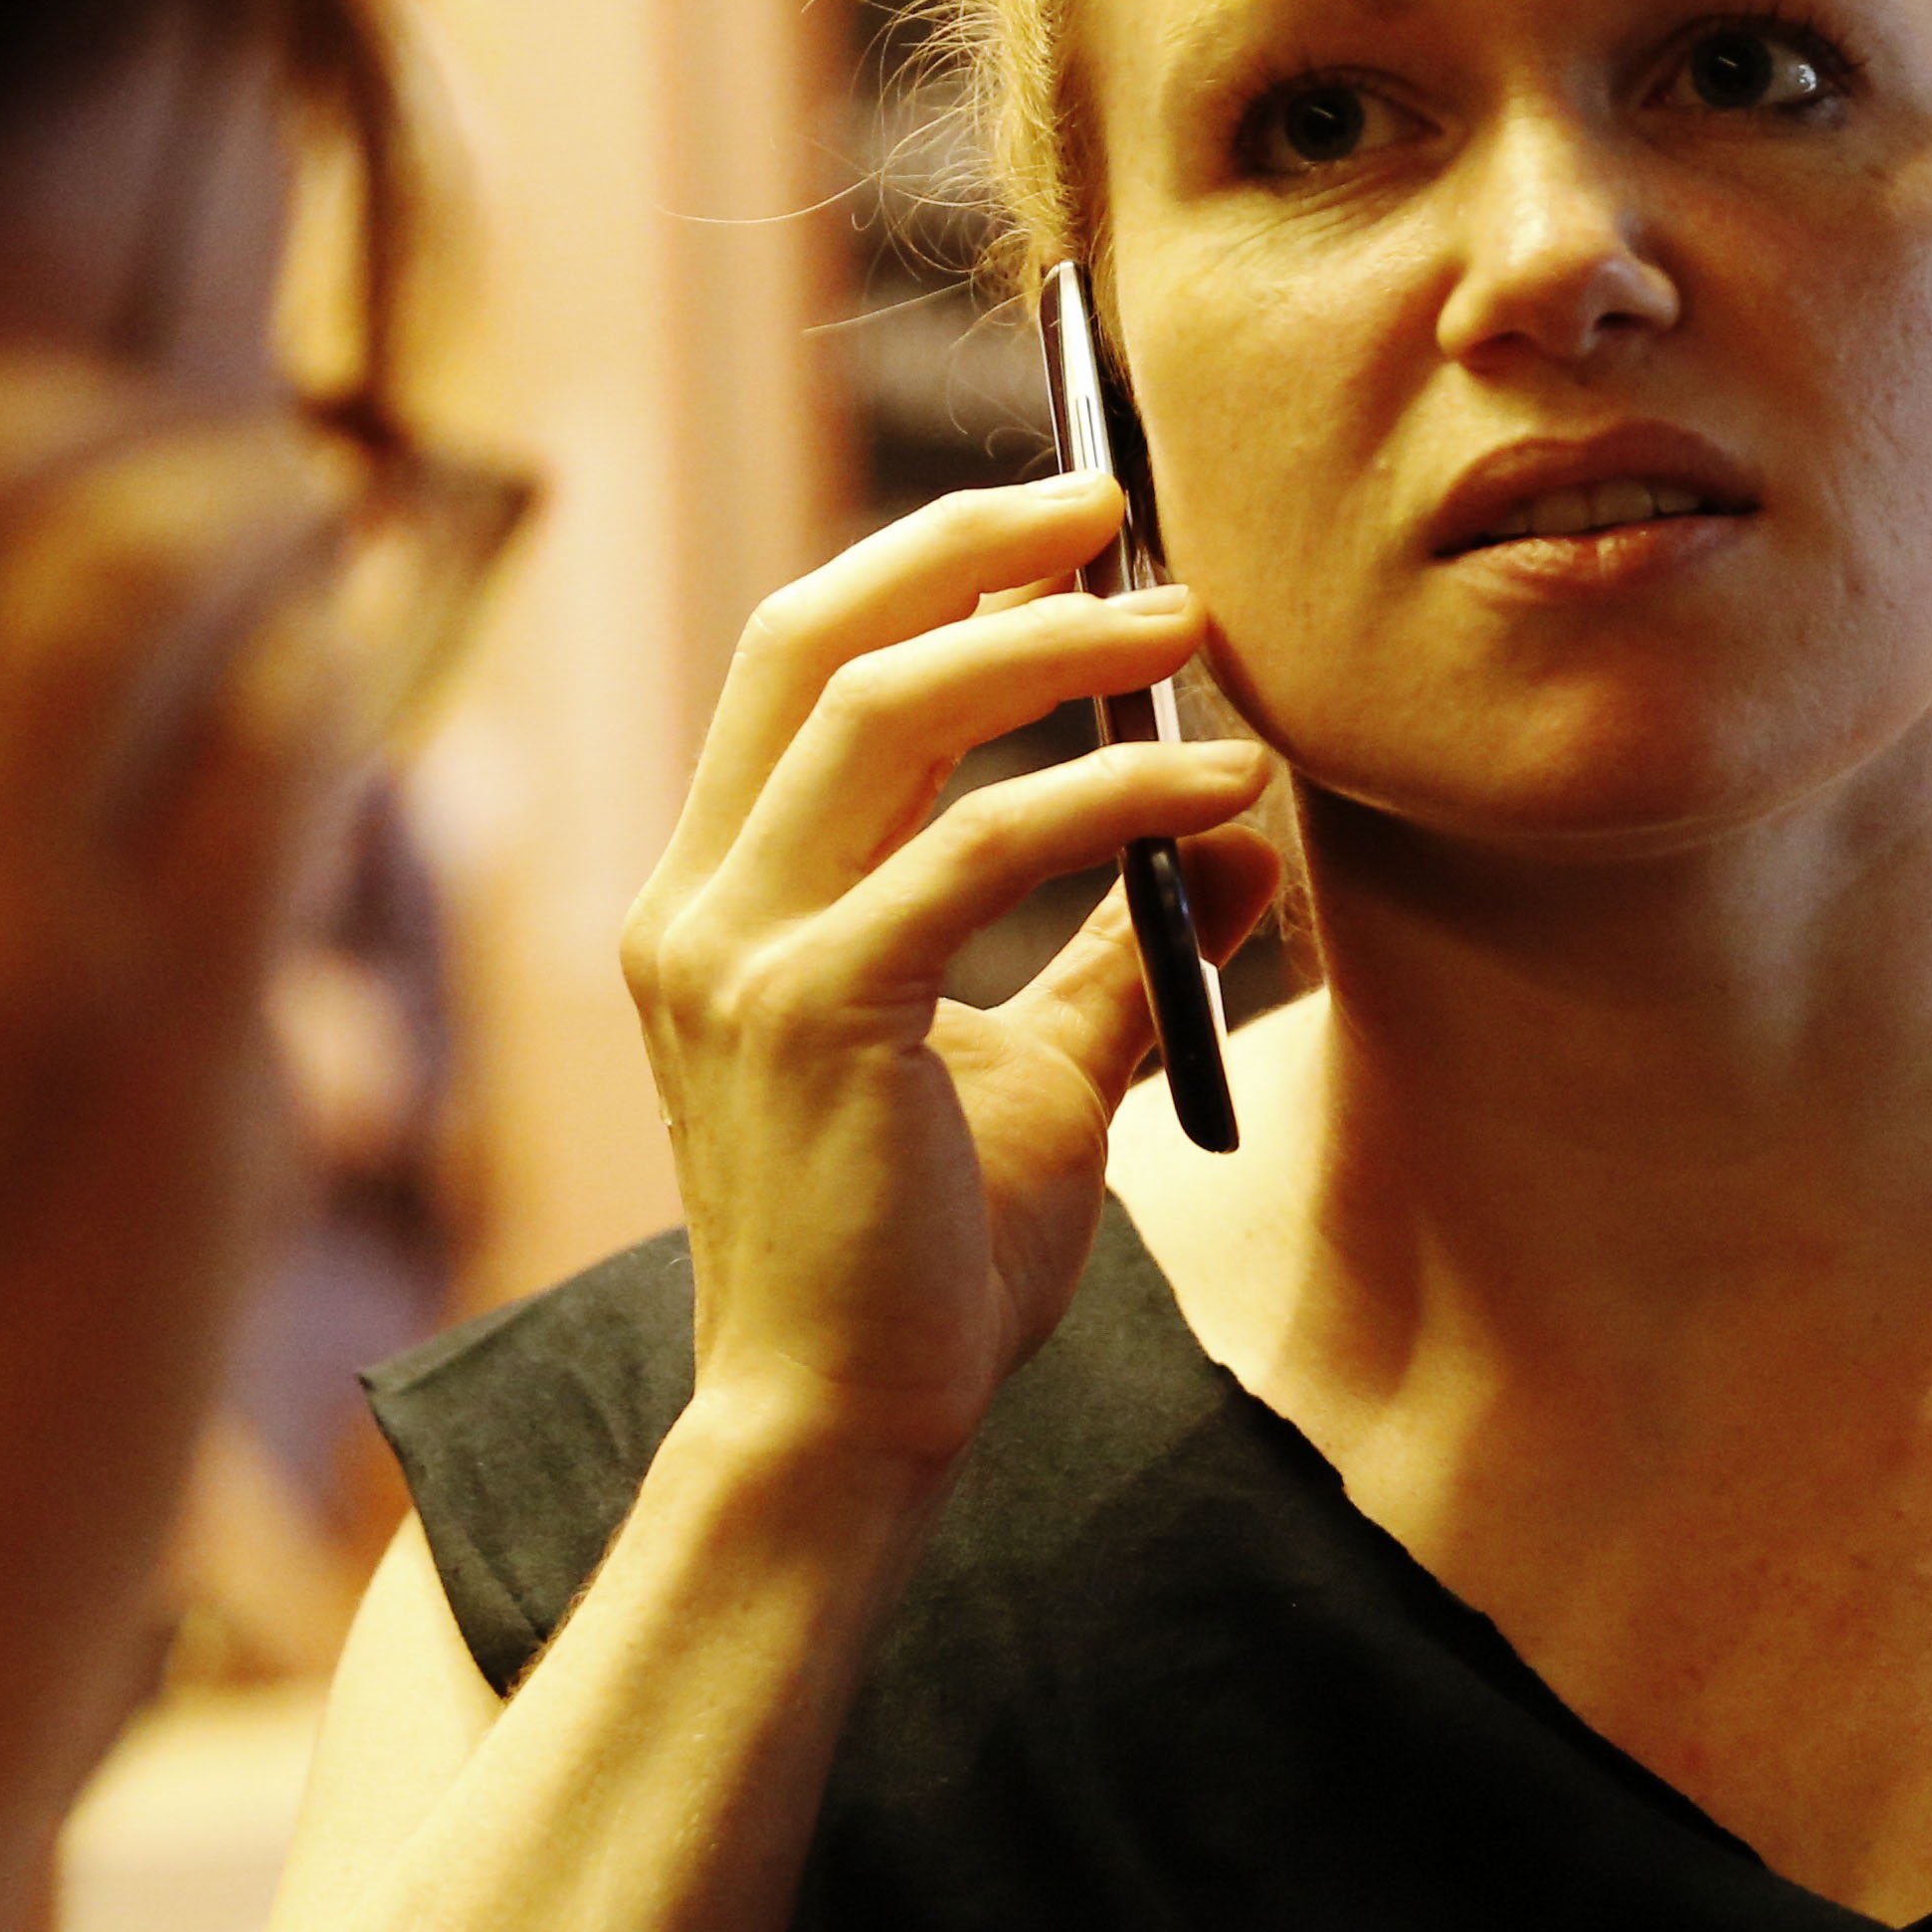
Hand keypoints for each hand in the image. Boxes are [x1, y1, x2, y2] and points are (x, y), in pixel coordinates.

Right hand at [622, 479, 1280, 1468]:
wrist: (845, 1430)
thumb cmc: (923, 1267)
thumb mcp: (1040, 1081)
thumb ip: (1116, 959)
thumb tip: (1234, 852)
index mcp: (720, 898)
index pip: (800, 666)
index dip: (928, 566)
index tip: (1070, 522)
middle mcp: (698, 904)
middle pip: (813, 638)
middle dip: (967, 545)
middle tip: (1119, 501)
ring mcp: (736, 954)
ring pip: (885, 711)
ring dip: (1050, 646)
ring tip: (1191, 628)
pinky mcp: (813, 1014)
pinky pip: (975, 850)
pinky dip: (1106, 800)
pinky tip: (1216, 797)